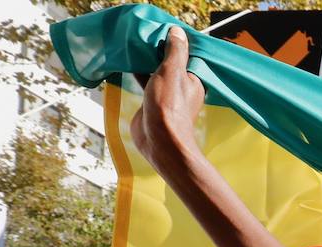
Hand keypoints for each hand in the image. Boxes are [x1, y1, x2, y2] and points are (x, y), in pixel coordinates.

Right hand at [130, 26, 205, 167]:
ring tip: (134, 45)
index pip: (185, 57)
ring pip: (155, 72)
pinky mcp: (151, 102)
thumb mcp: (173, 72)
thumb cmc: (169, 106)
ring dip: (146, 61)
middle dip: (157, 52)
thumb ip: (175, 52)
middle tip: (144, 36)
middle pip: (169, 64)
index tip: (160, 33)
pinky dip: (138, 72)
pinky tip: (128, 62)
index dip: (173, 44)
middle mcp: (182, 88)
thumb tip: (178, 32)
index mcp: (193, 81)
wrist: (159, 140)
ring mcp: (166, 96)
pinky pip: (145, 82)